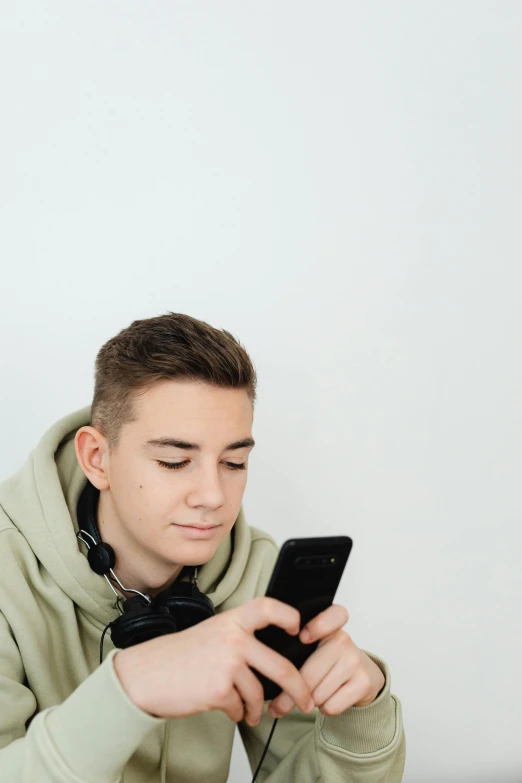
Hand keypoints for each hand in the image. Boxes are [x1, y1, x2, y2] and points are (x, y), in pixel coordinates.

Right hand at [113, 597, 314, 726]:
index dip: (288, 616)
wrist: (145, 675)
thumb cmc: (176, 656)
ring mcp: (228, 664)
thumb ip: (238, 638)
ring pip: (260, 693)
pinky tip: (230, 711)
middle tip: (305, 700)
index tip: (298, 630)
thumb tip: (268, 657)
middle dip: (299, 689)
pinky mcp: (220, 689)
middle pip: (281, 666)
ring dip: (257, 708)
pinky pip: (241, 707)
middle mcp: (233, 639)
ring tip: (251, 713)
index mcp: (231, 621)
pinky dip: (238, 713)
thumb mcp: (210, 633)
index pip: (267, 608)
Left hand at [267, 604, 384, 717]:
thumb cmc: (331, 662)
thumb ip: (295, 655)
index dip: (317, 626)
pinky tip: (329, 699)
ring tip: (315, 693)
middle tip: (279, 704)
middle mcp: (343, 640)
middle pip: (309, 673)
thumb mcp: (316, 649)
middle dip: (290, 695)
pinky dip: (325, 709)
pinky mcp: (363, 683)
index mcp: (328, 627)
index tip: (303, 638)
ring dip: (310, 702)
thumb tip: (269, 682)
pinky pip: (331, 706)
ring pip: (317, 694)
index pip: (331, 616)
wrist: (365, 676)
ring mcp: (355, 661)